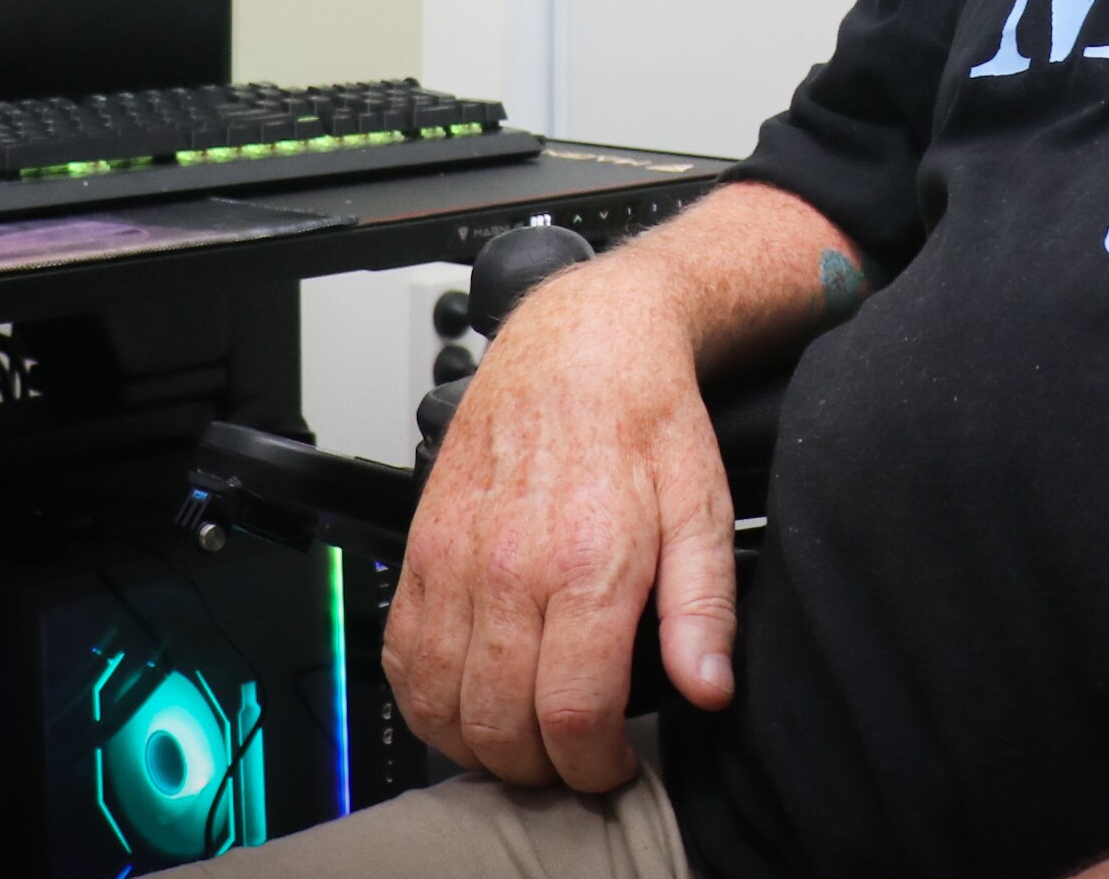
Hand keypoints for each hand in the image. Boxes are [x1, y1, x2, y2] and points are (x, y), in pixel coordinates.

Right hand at [381, 250, 740, 789]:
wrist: (580, 343)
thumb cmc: (645, 420)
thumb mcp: (705, 508)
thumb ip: (704, 611)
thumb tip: (708, 690)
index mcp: (586, 564)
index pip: (571, 715)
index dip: (593, 765)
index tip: (613, 763)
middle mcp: (509, 568)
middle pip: (499, 724)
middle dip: (540, 767)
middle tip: (572, 757)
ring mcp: (454, 559)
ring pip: (439, 703)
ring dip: (478, 744)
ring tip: (523, 738)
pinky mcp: (419, 549)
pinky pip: (400, 656)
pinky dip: (424, 700)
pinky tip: (465, 700)